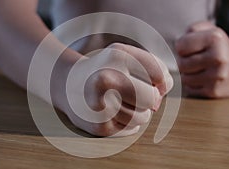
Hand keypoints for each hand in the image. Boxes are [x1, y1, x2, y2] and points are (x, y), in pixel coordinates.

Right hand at [56, 43, 172, 136]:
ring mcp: (101, 103)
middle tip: (133, 93)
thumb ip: (156, 70)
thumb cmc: (106, 70)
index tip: (147, 80)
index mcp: (118, 55)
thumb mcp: (127, 57)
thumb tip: (158, 100)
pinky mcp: (99, 125)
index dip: (160, 81)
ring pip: (144, 117)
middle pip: (153, 98)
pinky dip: (127, 122)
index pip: (161, 75)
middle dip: (149, 98)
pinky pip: (132, 129)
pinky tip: (111, 112)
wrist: (68, 84)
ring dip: (138, 112)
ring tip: (118, 102)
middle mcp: (107, 77)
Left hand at [176, 21, 228, 97]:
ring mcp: (217, 77)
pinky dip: (193, 84)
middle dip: (183, 61)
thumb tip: (177, 46)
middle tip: (194, 59)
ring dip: (187, 74)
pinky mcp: (214, 91)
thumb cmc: (218, 46)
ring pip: (184, 78)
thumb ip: (190, 31)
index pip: (181, 47)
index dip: (182, 47)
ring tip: (199, 68)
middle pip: (181, 64)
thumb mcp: (208, 30)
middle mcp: (218, 58)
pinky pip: (189, 89)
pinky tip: (203, 77)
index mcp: (215, 39)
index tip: (190, 47)